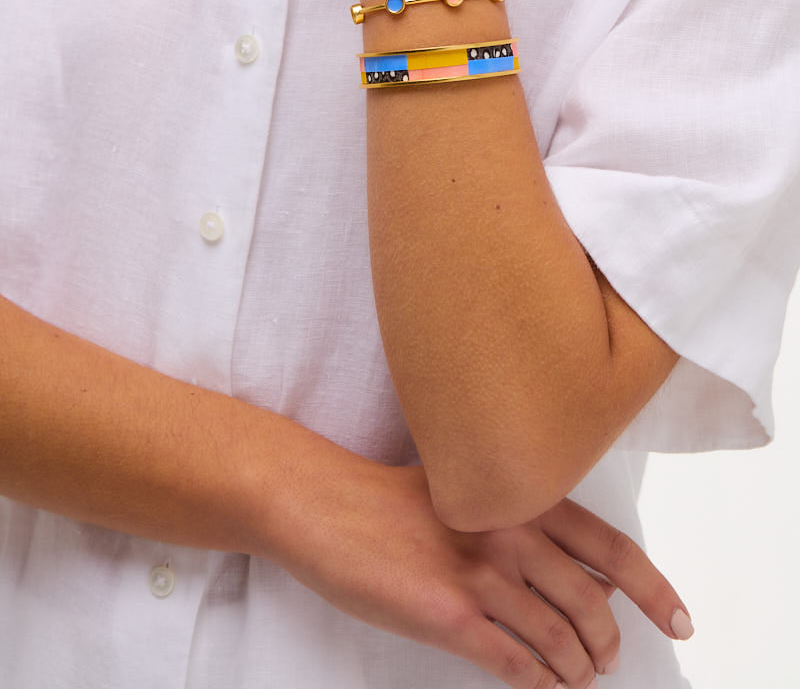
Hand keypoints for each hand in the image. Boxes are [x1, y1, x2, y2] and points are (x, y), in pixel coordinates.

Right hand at [266, 454, 689, 688]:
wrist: (328, 506)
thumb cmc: (391, 498)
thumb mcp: (466, 489)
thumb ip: (518, 518)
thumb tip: (568, 567)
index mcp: (521, 499)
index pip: (612, 550)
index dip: (655, 592)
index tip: (680, 621)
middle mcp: (512, 534)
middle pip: (594, 606)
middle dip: (611, 644)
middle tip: (609, 662)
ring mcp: (482, 576)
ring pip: (561, 641)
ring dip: (578, 670)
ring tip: (578, 679)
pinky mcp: (450, 617)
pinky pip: (516, 665)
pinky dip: (541, 684)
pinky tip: (543, 687)